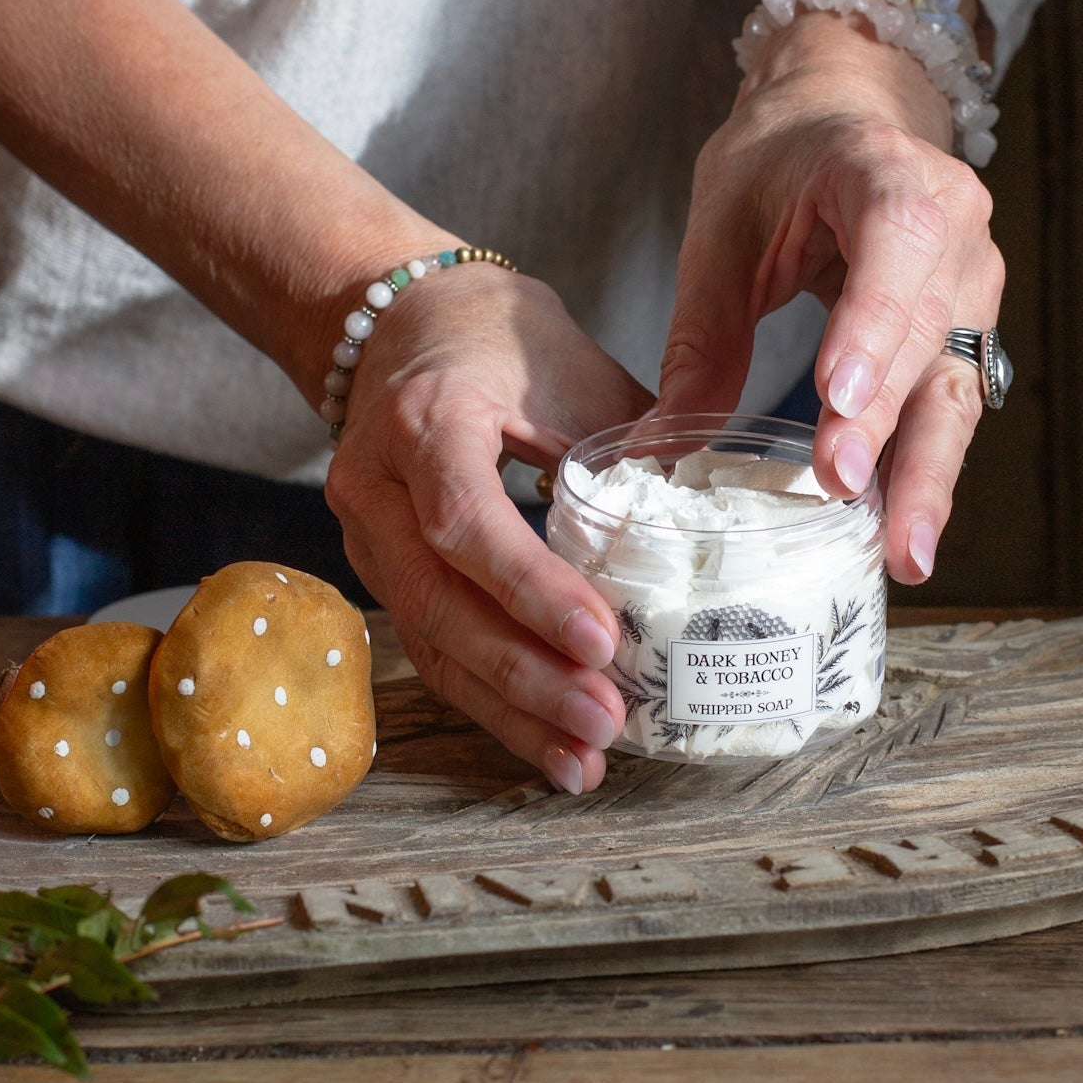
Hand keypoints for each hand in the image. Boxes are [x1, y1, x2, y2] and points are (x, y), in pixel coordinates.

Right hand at [324, 263, 652, 792]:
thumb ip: (636, 444)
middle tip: (605, 722)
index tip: (603, 640)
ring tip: (582, 759)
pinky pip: (430, 643)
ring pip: (428, 640)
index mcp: (424, 418)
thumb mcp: (573, 368)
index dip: (532, 589)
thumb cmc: (499, 337)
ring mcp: (366, 533)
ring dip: (508, 708)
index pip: (465, 521)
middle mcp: (373, 483)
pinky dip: (489, 696)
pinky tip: (544, 738)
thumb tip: (716, 520)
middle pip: (439, 601)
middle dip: (525, 674)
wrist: (404, 322)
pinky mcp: (380, 567)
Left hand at [655, 0, 1004, 583]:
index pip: (896, 239)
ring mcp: (972, 279)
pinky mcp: (967, 327)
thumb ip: (702, 334)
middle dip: (891, 429)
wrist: (841, 117)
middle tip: (854, 503)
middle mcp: (953, 224)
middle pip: (928, 333)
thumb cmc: (778, 160)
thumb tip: (661, 446)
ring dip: (928, 472)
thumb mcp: (721, 229)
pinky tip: (902, 528)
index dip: (872, 323)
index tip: (841, 398)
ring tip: (904, 551)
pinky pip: (950, 399)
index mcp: (885, 170)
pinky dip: (924, 464)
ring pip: (955, 383)